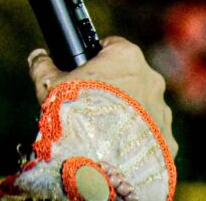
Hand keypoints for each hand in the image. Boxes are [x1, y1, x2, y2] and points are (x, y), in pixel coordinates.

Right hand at [28, 36, 176, 157]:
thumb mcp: (50, 85)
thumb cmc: (75, 112)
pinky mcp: (168, 139)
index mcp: (125, 57)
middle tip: (91, 106)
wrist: (99, 159)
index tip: (85, 71)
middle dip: (114, 88)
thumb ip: (43, 67)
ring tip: (104, 132)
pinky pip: (153, 136)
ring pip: (144, 107)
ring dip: (128, 115)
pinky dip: (138, 141)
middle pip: (130, 77)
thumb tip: (37, 57)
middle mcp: (151, 79)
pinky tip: (118, 150)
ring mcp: (162, 110)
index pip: (112, 47)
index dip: (97, 58)